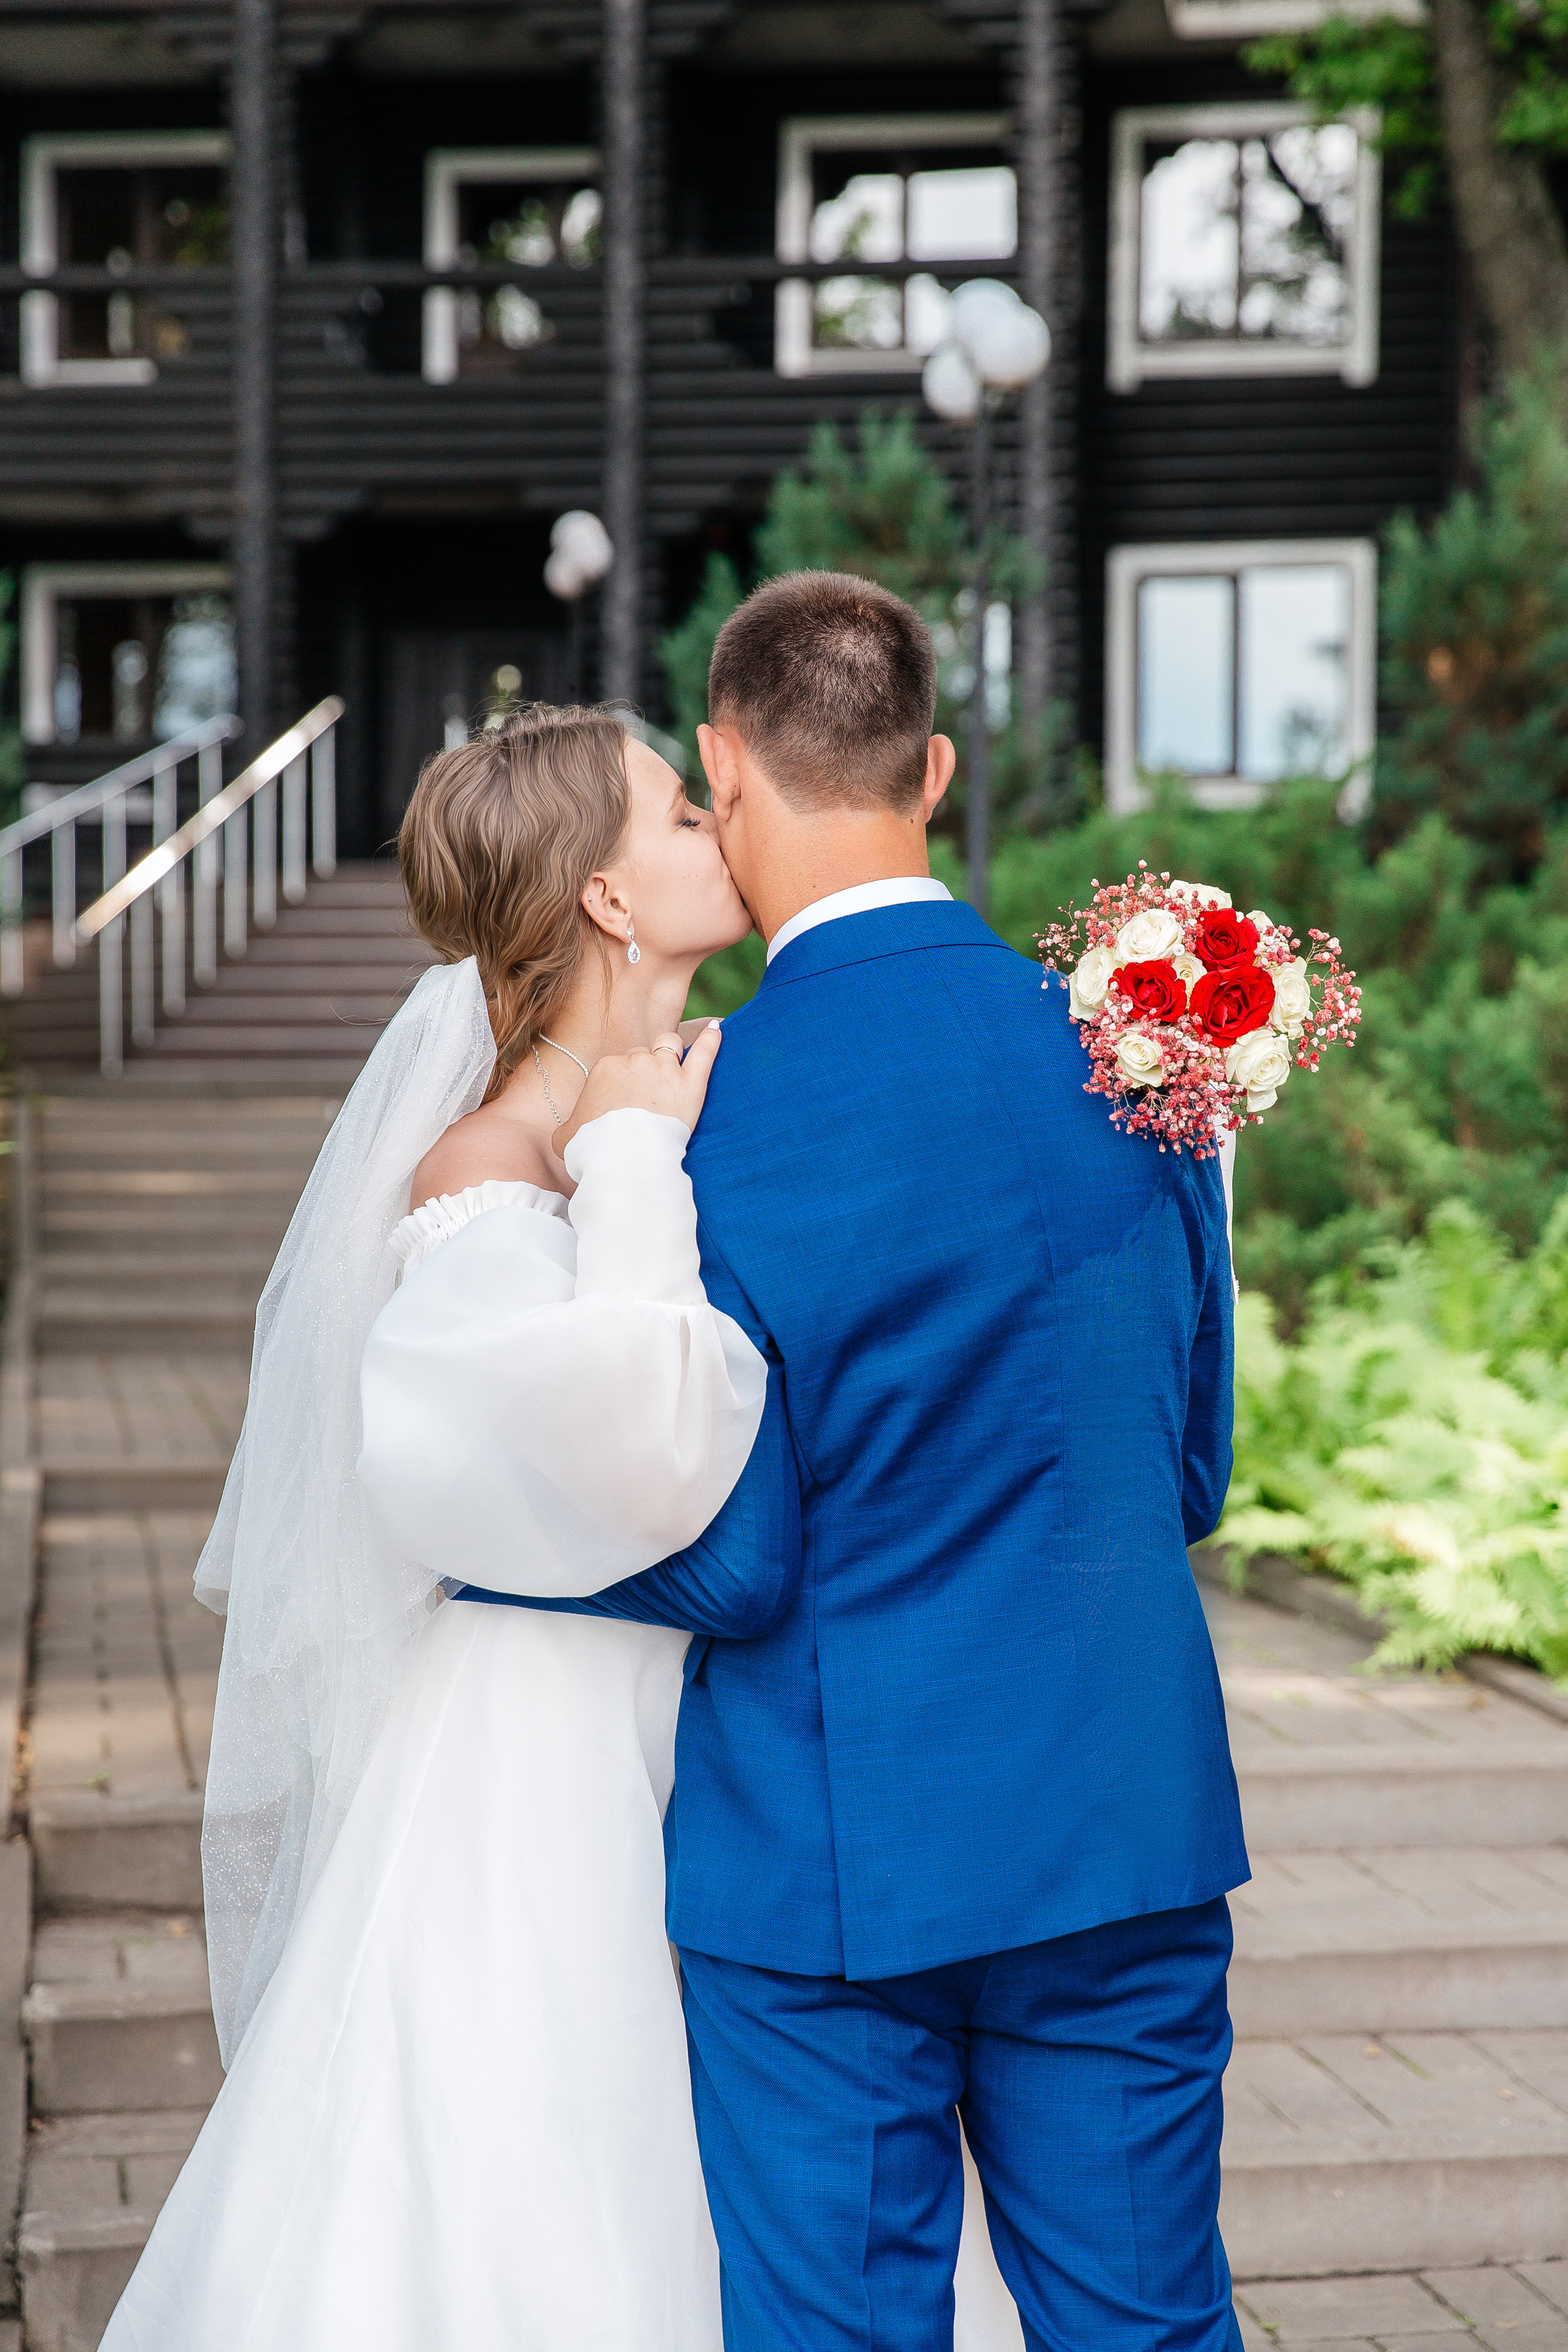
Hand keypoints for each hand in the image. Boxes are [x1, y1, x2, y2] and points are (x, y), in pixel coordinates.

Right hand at [550, 1023, 721, 1158]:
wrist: (621, 1158)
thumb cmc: (591, 1149)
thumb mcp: (565, 1137)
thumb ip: (568, 1126)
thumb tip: (569, 1131)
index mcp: (606, 1069)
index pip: (619, 1065)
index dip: (624, 1083)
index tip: (627, 1103)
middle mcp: (634, 1061)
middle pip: (643, 1054)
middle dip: (647, 1071)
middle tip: (649, 1098)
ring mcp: (663, 1069)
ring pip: (670, 1046)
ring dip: (672, 1054)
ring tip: (675, 1071)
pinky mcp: (689, 1083)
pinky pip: (704, 1051)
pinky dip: (711, 1038)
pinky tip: (716, 1028)